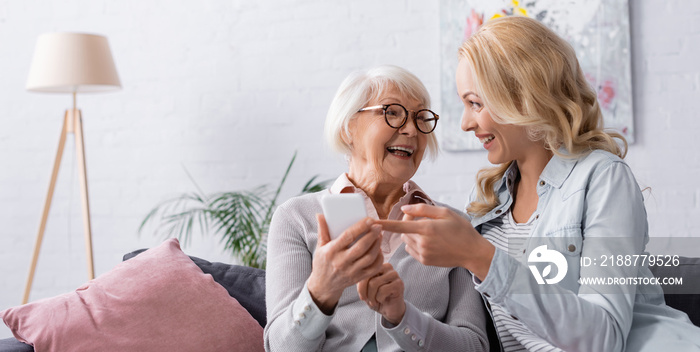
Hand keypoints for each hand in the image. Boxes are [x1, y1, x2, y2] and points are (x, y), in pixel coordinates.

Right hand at [308, 214, 383, 313]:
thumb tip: (320, 215)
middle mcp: (341, 262)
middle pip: (361, 247)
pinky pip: (373, 268)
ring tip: (379, 236)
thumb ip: (322, 230)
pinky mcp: (358, 278)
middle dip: (372, 235)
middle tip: (378, 226)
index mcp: (331, 251)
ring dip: (377, 245)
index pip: (348, 237)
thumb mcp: (319, 247)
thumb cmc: (322, 263)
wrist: (323, 286)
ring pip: (369, 258)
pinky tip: (379, 250)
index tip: (369, 219)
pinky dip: (379, 259)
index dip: (360, 227)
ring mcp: (351, 271)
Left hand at [358, 263, 405, 324]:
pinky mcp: (399, 284)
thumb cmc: (377, 298)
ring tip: (375, 302)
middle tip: (368, 301)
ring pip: (374, 283)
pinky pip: (383, 290)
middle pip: (368, 277)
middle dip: (365, 292)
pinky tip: (383, 300)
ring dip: (372, 297)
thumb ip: (361, 281)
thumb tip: (356, 277)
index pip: (364, 272)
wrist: (390, 310)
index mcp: (378, 266)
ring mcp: (394, 274)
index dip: (360, 286)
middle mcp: (387, 267)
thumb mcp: (365, 289)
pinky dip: (380, 298)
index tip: (362, 297)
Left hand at [376, 204, 494, 279]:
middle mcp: (423, 243)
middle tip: (422, 220)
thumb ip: (422, 210)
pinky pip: (411, 250)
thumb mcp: (445, 213)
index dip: (383, 224)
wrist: (472, 252)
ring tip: (428, 231)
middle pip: (402, 232)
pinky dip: (415, 244)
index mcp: (427, 229)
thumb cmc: (461, 229)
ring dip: (411, 235)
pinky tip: (429, 242)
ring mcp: (423, 254)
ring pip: (406, 241)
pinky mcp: (424, 261)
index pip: (399, 226)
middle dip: (407, 225)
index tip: (370, 223)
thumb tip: (404, 210)